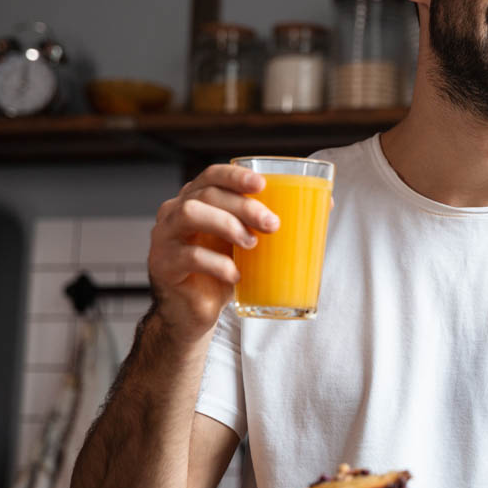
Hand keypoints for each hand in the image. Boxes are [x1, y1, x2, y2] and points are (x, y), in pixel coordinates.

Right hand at [147, 163, 278, 342]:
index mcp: (197, 200)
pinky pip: (188, 256)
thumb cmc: (224, 269)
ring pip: (190, 214)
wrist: (195, 312)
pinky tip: (236, 274)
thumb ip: (272, 221)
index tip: (263, 184)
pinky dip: (217, 264)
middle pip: (207, 194)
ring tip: (252, 244)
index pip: (212, 175)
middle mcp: (175, 212)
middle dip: (243, 205)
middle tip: (273, 224)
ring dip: (227, 225)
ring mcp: (164, 238)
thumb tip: (325, 202)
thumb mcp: (248, 242)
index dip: (236, 175)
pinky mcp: (162, 265)